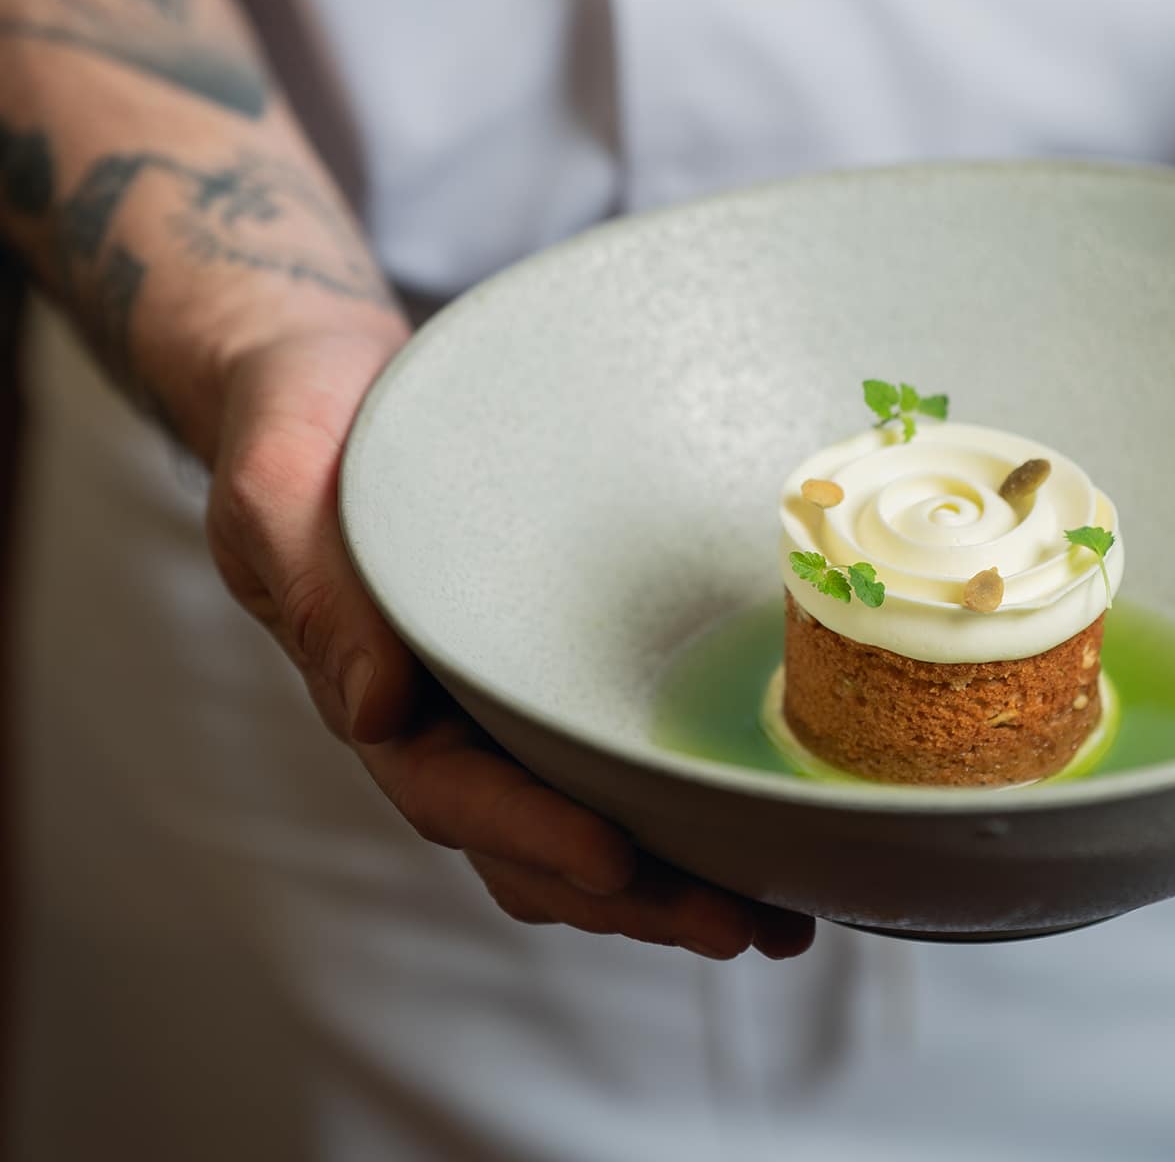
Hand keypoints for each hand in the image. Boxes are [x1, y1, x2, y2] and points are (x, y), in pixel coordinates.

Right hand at [207, 324, 813, 959]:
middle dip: (637, 897)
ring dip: (676, 877)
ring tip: (777, 914)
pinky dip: (685, 797)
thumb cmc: (298, 424)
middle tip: (742, 923)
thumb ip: (316, 595)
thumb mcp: (276, 492)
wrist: (333, 372)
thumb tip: (375, 711)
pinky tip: (760, 823)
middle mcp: (446, 714)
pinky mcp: (558, 654)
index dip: (535, 838)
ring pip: (590, 814)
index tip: (617, 862)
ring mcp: (506, 693)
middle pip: (537, 842)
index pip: (454, 795)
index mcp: (374, 691)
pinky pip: (620, 743)